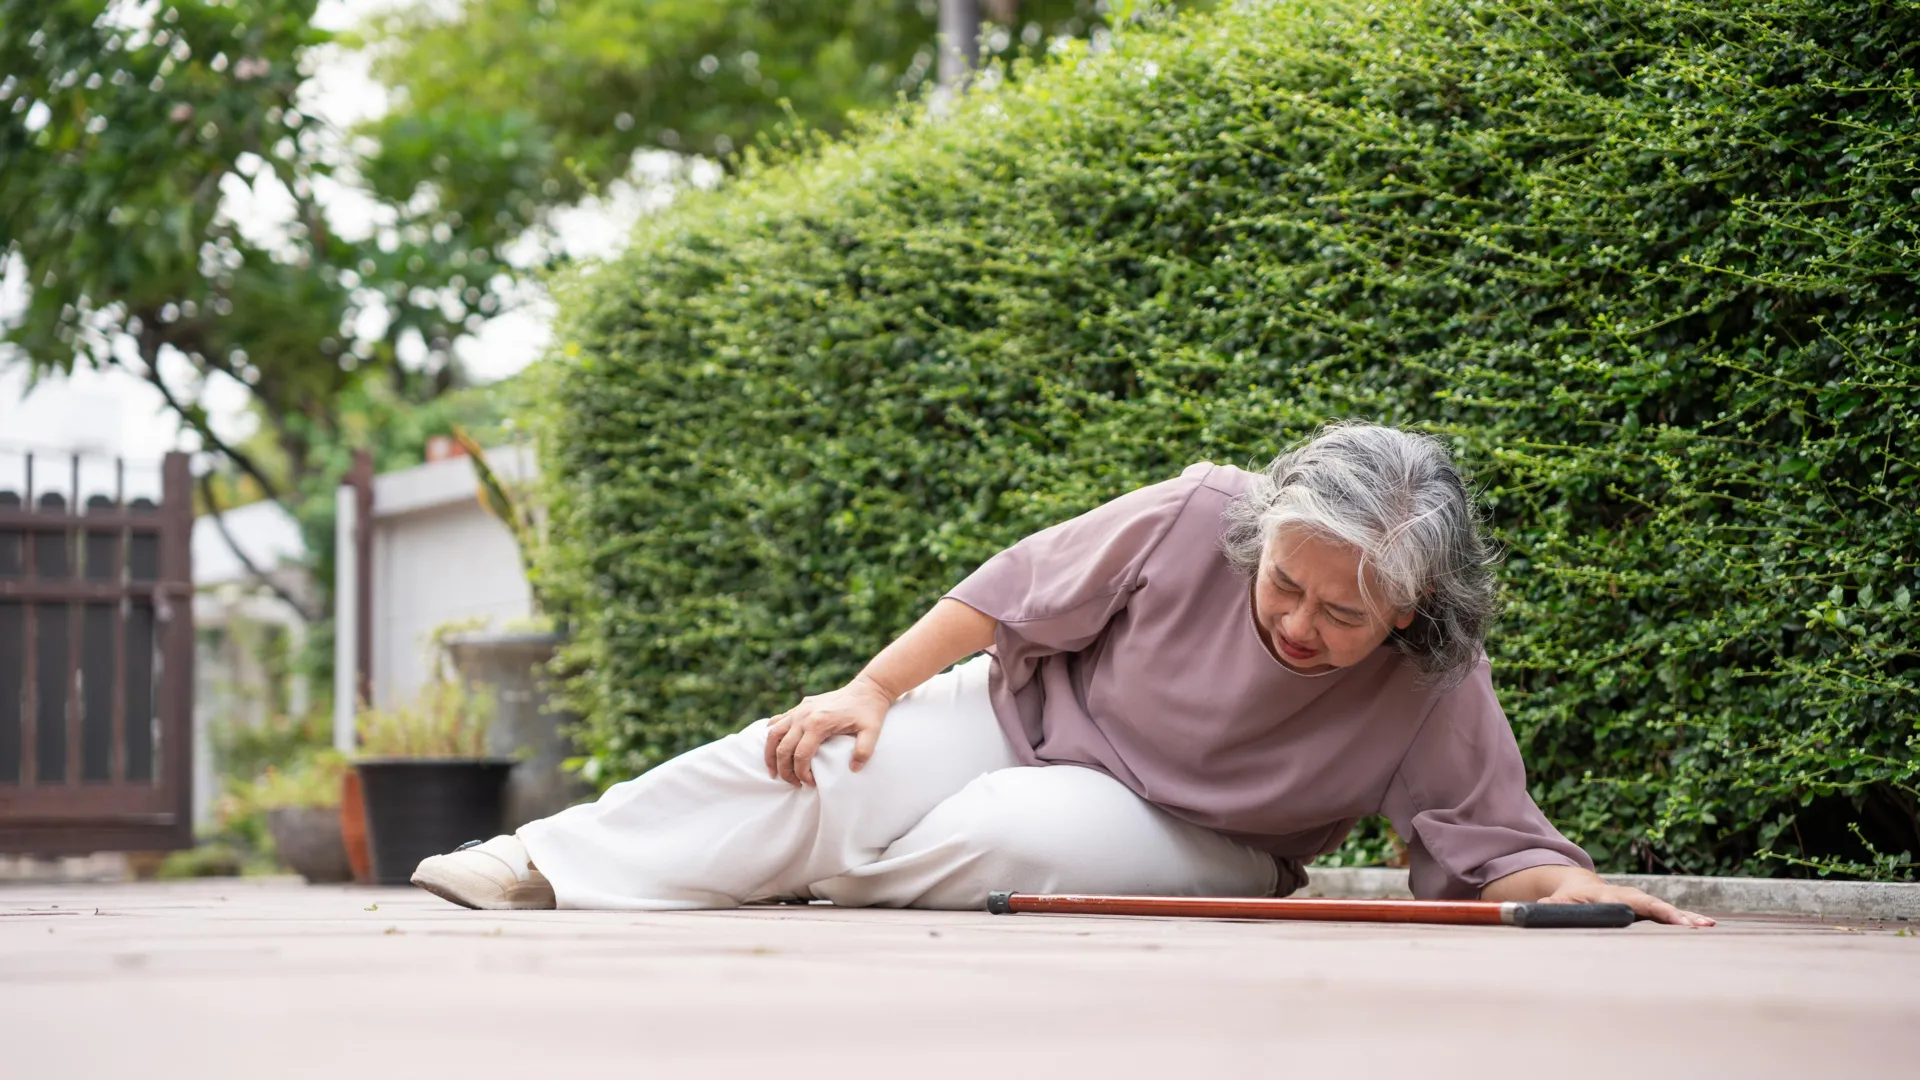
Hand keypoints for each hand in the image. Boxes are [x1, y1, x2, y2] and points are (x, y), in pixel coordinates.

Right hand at [764, 676, 894, 786]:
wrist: (867, 689)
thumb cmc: (870, 711)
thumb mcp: (872, 732)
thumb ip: (864, 751)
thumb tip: (853, 769)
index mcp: (819, 723)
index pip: (801, 756)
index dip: (802, 774)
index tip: (810, 783)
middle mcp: (804, 716)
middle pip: (783, 749)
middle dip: (785, 771)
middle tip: (794, 784)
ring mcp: (800, 710)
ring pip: (773, 735)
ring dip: (770, 755)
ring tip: (774, 772)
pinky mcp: (800, 706)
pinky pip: (777, 721)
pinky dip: (772, 735)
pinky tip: (773, 747)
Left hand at [1541, 879, 1715, 926]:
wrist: (1579, 885)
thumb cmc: (1568, 898)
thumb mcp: (1557, 902)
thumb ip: (1553, 907)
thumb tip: (1544, 909)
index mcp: (1609, 896)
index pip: (1631, 903)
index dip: (1648, 910)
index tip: (1663, 917)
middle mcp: (1629, 896)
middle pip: (1654, 905)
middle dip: (1674, 915)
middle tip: (1696, 925)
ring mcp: (1640, 902)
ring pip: (1665, 909)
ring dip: (1686, 918)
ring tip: (1708, 926)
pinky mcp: (1647, 910)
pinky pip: (1668, 915)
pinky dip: (1685, 920)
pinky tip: (1706, 927)